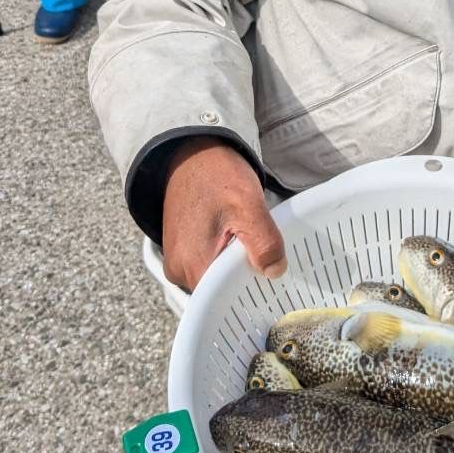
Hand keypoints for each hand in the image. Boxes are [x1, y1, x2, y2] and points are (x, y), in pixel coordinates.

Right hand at [161, 138, 286, 291]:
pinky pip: (208, 265)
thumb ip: (263, 242)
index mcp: (193, 265)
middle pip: (220, 293)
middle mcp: (180, 271)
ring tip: (254, 248)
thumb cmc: (217, 174)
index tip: (273, 285)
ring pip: (216, 279)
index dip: (251, 294)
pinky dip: (226, 258)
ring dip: (236, 267)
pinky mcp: (182, 251)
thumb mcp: (248, 204)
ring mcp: (178, 262)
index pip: (226, 301)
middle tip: (271, 263)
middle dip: (245, 280)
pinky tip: (240, 242)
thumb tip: (275, 273)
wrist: (192, 151)